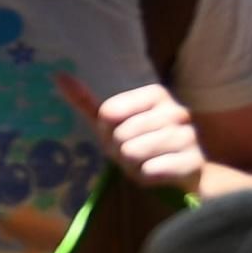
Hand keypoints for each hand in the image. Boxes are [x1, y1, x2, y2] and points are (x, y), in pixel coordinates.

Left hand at [82, 77, 208, 189]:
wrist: (185, 172)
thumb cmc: (143, 142)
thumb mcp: (114, 122)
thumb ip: (86, 101)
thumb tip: (58, 75)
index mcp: (156, 94)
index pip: (108, 112)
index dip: (106, 130)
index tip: (119, 133)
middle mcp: (176, 110)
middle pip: (120, 135)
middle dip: (120, 151)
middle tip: (134, 153)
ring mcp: (188, 136)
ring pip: (134, 154)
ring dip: (132, 166)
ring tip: (146, 162)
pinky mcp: (193, 162)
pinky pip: (150, 171)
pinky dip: (146, 177)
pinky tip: (158, 173)